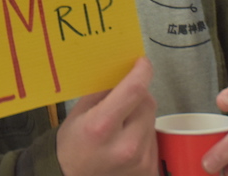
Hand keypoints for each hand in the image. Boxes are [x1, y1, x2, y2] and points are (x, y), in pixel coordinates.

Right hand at [56, 57, 157, 175]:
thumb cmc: (73, 144)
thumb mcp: (79, 111)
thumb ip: (103, 90)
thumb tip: (123, 69)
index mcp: (101, 126)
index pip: (133, 91)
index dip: (142, 72)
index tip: (142, 62)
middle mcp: (124, 146)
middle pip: (147, 103)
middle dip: (138, 94)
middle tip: (123, 98)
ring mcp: (139, 161)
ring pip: (152, 120)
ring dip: (141, 114)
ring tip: (122, 123)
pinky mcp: (148, 169)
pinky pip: (154, 138)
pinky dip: (144, 132)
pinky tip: (127, 138)